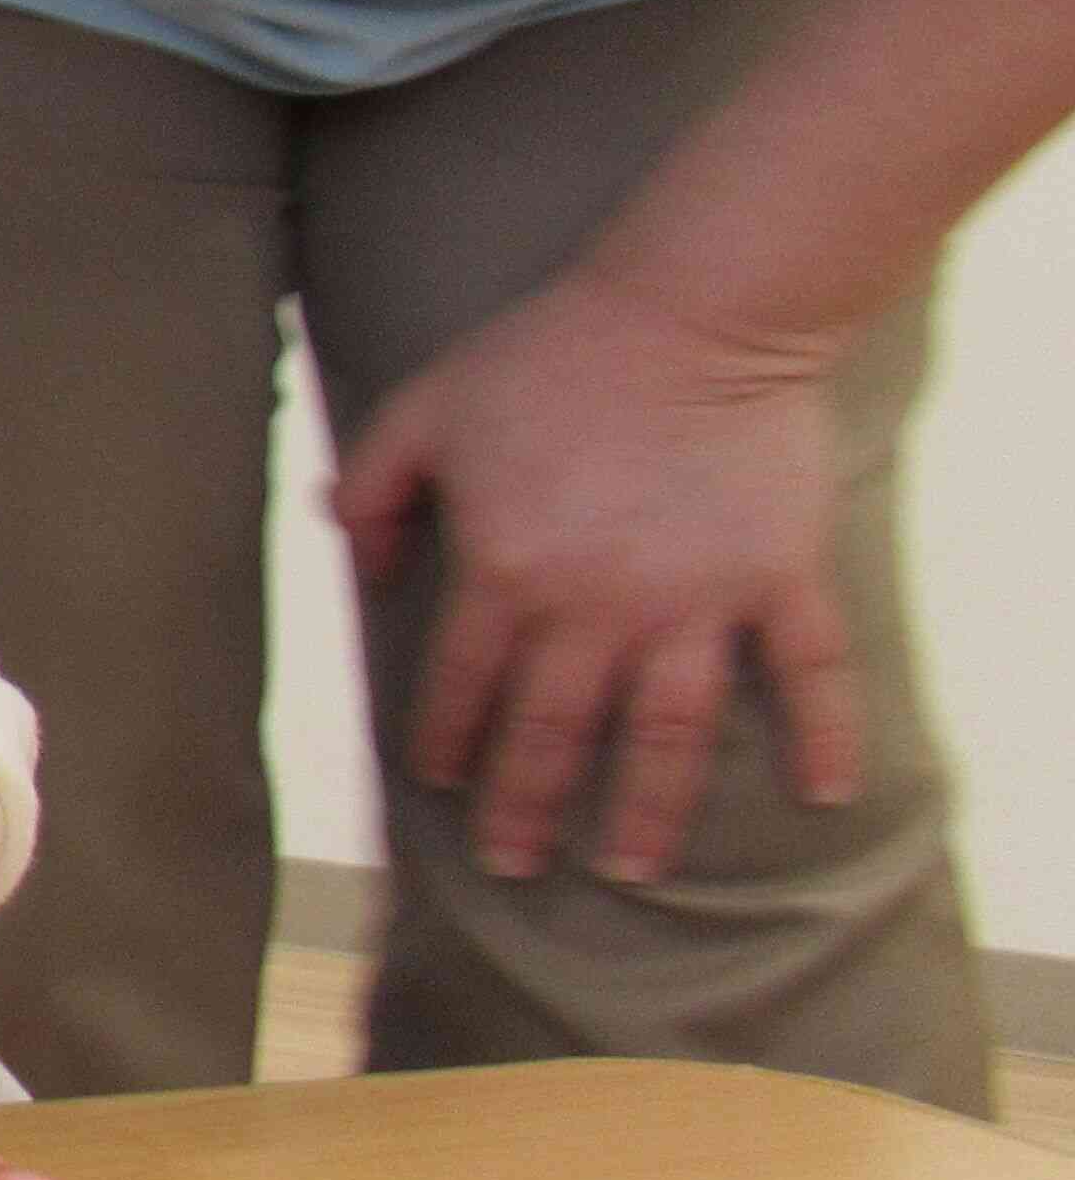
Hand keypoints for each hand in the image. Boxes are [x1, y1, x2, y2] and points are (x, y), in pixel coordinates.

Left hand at [328, 261, 862, 886]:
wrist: (692, 311)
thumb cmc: (550, 355)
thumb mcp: (423, 407)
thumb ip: (372, 486)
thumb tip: (355, 563)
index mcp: (507, 572)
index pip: (461, 683)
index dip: (444, 738)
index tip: (437, 781)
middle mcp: (599, 606)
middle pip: (552, 731)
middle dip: (526, 806)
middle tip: (515, 864)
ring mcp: (696, 600)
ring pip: (668, 732)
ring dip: (650, 808)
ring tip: (632, 869)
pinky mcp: (777, 578)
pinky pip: (809, 671)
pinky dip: (824, 733)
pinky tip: (824, 795)